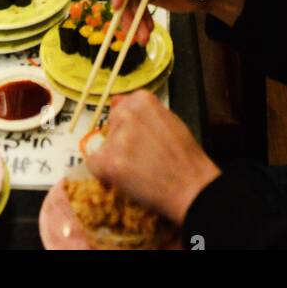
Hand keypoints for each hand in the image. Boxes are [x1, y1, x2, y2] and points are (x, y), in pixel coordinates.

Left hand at [88, 92, 219, 223]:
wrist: (192, 187)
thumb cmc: (186, 157)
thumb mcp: (168, 121)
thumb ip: (142, 112)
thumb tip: (115, 101)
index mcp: (142, 100)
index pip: (121, 107)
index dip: (130, 128)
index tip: (141, 140)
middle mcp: (127, 113)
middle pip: (111, 125)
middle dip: (121, 141)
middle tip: (141, 158)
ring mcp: (118, 137)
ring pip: (103, 146)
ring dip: (115, 158)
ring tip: (139, 170)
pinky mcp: (110, 161)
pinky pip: (94, 165)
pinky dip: (105, 174)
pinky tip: (125, 178)